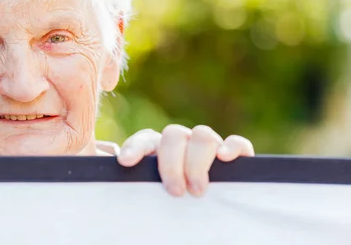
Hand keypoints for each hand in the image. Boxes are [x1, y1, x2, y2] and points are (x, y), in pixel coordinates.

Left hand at [117, 125, 253, 196]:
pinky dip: (232, 147)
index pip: (146, 139)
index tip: (126, 162)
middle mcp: (184, 144)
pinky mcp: (235, 157)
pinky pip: (237, 143)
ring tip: (197, 190)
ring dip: (197, 161)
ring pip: (202, 135)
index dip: (134, 147)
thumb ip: (139, 183)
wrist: (203, 222)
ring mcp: (209, 148)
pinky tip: (224, 158)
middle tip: (175, 191)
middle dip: (172, 163)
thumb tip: (120, 174)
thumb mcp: (152, 194)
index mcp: (160, 150)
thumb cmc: (170, 207)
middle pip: (174, 134)